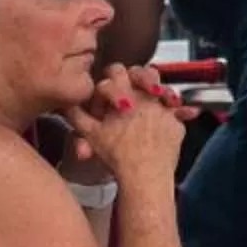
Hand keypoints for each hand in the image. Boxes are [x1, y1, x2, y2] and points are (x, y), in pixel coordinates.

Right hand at [64, 61, 193, 188]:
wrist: (144, 175)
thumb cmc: (116, 155)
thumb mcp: (90, 135)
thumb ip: (78, 116)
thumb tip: (68, 104)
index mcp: (124, 93)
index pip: (116, 71)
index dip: (112, 82)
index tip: (112, 99)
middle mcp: (146, 94)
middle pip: (143, 71)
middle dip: (139, 78)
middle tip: (135, 92)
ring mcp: (164, 106)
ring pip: (163, 87)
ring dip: (159, 91)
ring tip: (155, 101)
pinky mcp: (177, 121)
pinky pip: (178, 111)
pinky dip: (175, 113)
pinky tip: (172, 121)